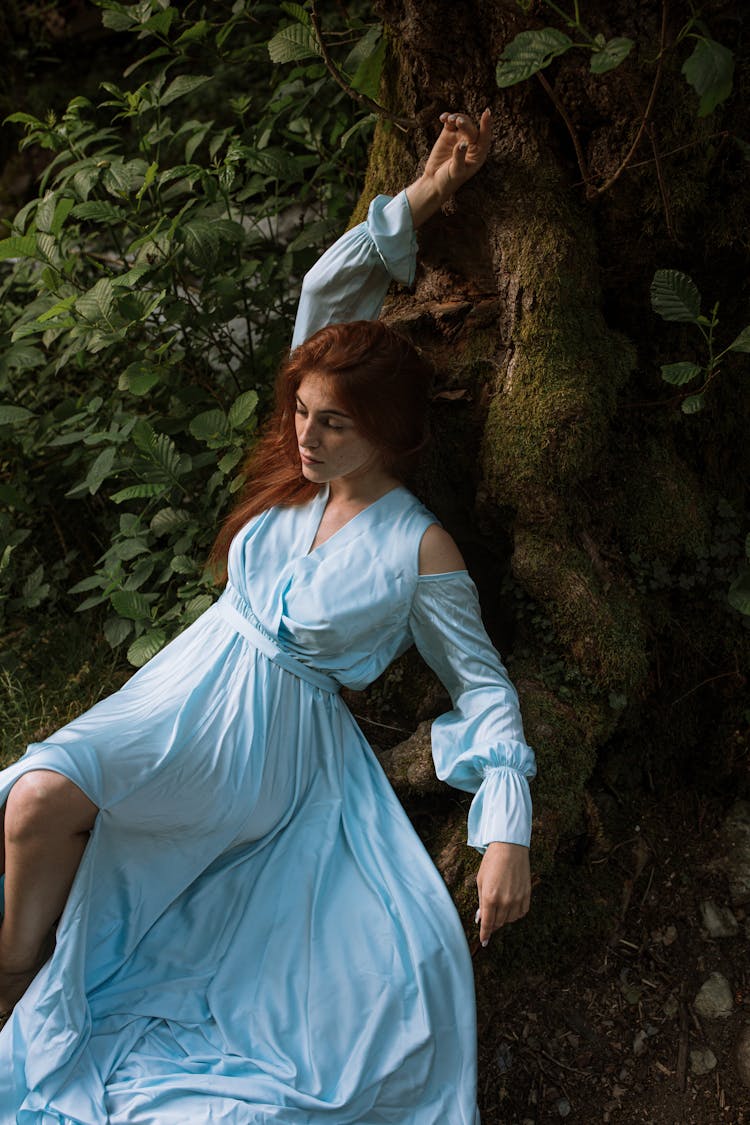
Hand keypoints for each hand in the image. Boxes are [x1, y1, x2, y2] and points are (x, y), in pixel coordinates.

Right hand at [405, 108, 491, 227]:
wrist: (434, 182)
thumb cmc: (448, 180)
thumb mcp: (456, 171)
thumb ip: (460, 157)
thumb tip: (463, 144)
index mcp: (478, 154)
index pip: (485, 138)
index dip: (486, 125)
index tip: (487, 113)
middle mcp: (471, 144)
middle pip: (471, 128)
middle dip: (465, 123)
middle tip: (457, 121)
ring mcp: (460, 138)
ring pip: (462, 122)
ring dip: (456, 118)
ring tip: (449, 119)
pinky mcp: (448, 134)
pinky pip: (450, 122)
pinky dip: (447, 118)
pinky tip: (443, 118)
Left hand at [475, 841, 530, 946]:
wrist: (510, 848)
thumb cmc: (491, 862)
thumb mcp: (481, 881)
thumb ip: (481, 902)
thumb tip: (481, 918)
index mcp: (490, 898)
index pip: (487, 924)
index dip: (485, 934)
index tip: (484, 942)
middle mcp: (505, 901)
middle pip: (498, 923)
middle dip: (492, 924)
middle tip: (489, 920)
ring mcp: (517, 899)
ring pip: (510, 920)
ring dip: (503, 918)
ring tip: (499, 908)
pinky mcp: (527, 895)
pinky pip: (521, 913)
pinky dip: (515, 913)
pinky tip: (510, 906)